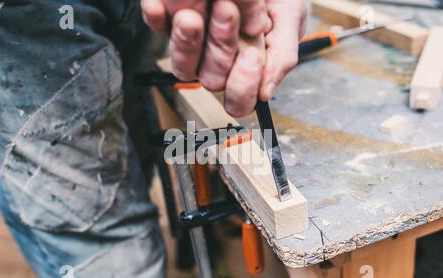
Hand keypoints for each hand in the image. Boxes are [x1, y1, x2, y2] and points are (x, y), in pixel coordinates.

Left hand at [141, 0, 306, 117]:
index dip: (243, 87)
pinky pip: (157, 26)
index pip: (239, 100)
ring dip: (188, 42)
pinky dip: (157, 18)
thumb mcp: (289, 18)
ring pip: (183, 64)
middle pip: (211, 79)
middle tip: (228, 13)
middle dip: (220, 50)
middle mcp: (218, 62)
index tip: (253, 55)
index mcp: (246, 70)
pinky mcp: (171, 21)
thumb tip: (266, 93)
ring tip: (195, 16)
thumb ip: (282, 55)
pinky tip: (159, 7)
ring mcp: (194, 44)